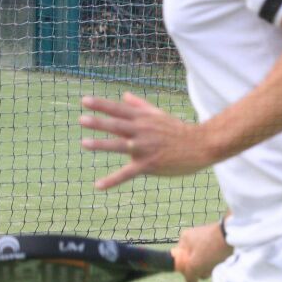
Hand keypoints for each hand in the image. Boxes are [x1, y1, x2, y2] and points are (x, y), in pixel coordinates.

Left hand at [79, 92, 212, 189]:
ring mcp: (145, 148)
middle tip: (81, 119)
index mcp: (143, 119)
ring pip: (120, 145)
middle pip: (117, 125)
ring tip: (84, 143)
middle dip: (99, 122)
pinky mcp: (148, 165)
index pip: (118, 109)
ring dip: (101, 144)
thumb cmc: (178, 130)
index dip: (101, 105)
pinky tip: (98, 185)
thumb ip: (140, 105)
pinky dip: (112, 180)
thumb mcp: (158, 114)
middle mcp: (142, 131)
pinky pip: (127, 173)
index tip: (85, 101)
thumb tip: (125, 95)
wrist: (199, 145)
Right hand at [171, 221, 231, 281]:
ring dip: (209, 266)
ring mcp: (205, 238)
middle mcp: (193, 237)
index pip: (180, 260)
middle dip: (201, 268)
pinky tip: (221, 260)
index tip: (194, 273)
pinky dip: (216, 260)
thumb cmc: (210, 248)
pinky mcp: (216, 241)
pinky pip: (212, 256)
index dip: (187, 269)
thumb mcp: (195, 265)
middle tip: (207, 268)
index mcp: (184, 239)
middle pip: (193, 261)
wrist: (233, 235)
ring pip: (204, 260)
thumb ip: (190, 276)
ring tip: (216, 263)